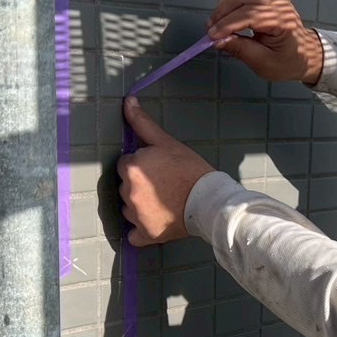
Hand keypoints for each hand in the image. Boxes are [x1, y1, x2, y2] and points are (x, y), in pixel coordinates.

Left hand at [117, 97, 214, 246]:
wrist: (211, 201)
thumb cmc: (190, 169)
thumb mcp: (167, 142)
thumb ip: (143, 123)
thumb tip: (128, 101)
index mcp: (132, 168)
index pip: (126, 165)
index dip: (142, 165)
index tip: (158, 169)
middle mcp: (129, 193)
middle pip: (125, 186)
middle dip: (139, 185)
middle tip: (163, 185)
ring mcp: (136, 216)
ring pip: (128, 208)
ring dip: (139, 206)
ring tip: (163, 202)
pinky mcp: (146, 234)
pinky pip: (134, 235)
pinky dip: (141, 230)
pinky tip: (154, 223)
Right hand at [207, 0, 323, 84]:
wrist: (305, 53)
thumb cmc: (288, 61)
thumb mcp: (264, 63)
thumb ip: (241, 50)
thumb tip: (219, 41)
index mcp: (282, 21)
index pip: (249, 15)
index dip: (227, 25)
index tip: (212, 36)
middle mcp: (279, 3)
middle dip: (221, 14)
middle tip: (211, 31)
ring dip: (224, 6)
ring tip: (216, 24)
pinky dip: (230, 2)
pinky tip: (225, 16)